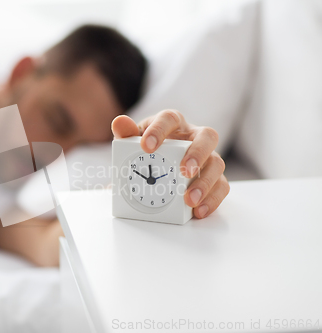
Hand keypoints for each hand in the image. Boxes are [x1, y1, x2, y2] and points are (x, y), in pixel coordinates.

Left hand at [111, 110, 229, 218]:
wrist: (155, 166)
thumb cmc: (147, 150)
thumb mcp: (133, 142)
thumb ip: (126, 134)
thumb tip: (119, 122)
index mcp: (173, 124)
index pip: (170, 119)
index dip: (159, 130)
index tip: (146, 146)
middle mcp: (194, 138)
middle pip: (207, 136)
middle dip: (197, 153)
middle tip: (184, 170)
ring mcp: (207, 158)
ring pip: (217, 163)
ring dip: (205, 182)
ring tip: (189, 199)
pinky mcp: (213, 178)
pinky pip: (221, 186)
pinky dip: (212, 199)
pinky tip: (198, 210)